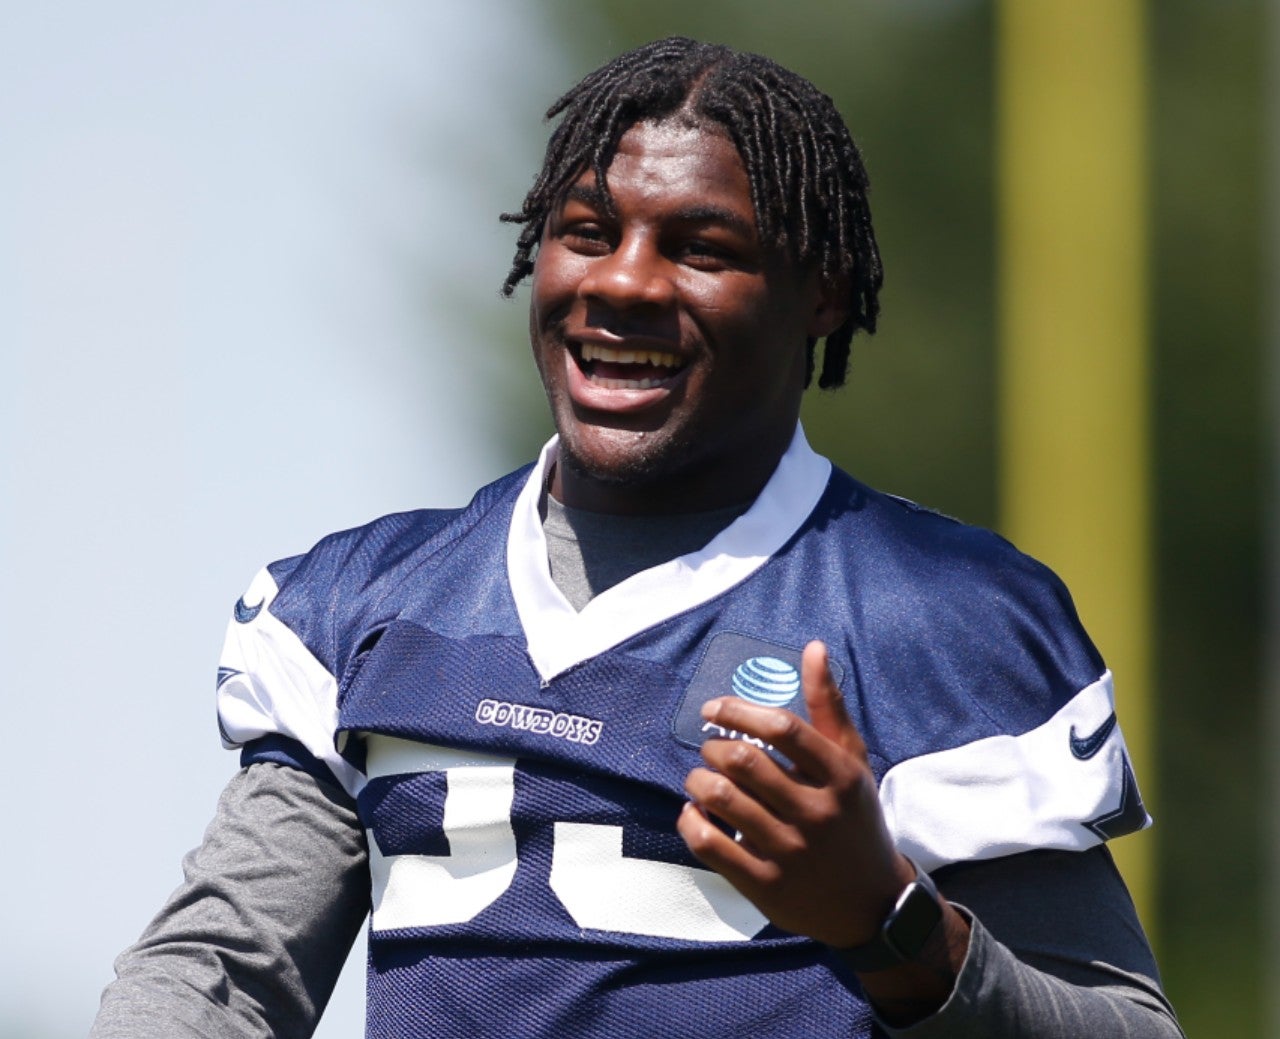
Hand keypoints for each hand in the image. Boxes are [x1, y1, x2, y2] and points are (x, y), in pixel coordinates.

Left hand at [676, 640, 969, 1022]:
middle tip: (710, 750)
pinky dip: (691, 820)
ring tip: (701, 779)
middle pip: (743, 761)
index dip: (738, 710)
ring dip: (698, 780)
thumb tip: (813, 647)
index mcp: (840, 776)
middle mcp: (817, 812)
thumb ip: (828, 706)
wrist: (871, 905)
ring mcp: (791, 851)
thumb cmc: (853, 819)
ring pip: (721, 799)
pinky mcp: (766, 885)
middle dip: (712, 747)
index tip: (714, 709)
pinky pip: (709, 844)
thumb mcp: (851, 762)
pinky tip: (696, 812)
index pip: (781, 727)